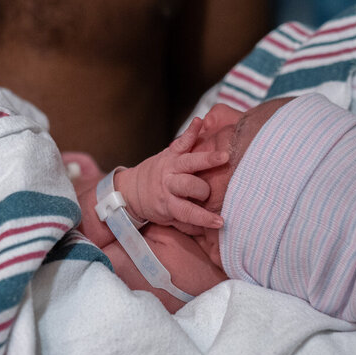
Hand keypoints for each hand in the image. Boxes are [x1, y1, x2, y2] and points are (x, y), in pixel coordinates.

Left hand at [115, 117, 228, 232]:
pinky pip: (181, 141)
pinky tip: (200, 122)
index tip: (220, 222)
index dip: (204, 218)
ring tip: (224, 156)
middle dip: (201, 189)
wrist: (131, 190)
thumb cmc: (155, 206)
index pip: (188, 212)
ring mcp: (169, 166)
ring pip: (189, 162)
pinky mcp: (169, 153)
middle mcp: (168, 184)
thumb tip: (212, 232)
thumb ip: (187, 224)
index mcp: (168, 203)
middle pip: (188, 185)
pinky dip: (191, 131)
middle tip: (210, 192)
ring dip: (206, 159)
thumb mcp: (167, 219)